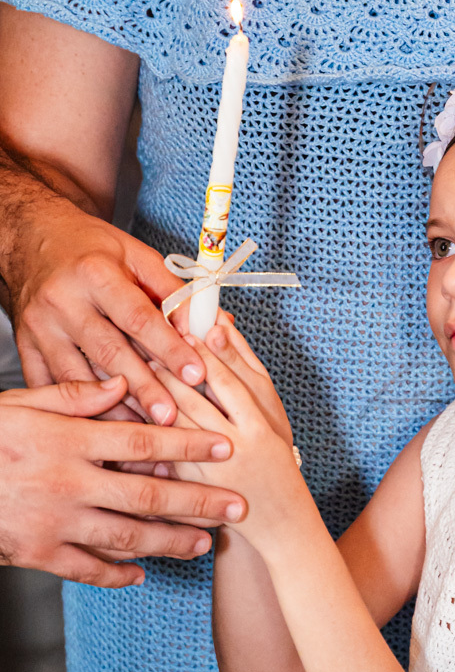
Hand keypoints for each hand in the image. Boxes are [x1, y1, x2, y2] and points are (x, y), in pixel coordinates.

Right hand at [0, 375, 245, 585]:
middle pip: (149, 493)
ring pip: (128, 536)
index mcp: (69, 440)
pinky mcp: (38, 553)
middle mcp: (70, 483)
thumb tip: (121, 383)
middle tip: (238, 507)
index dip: (189, 442)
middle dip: (200, 501)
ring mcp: (56, 522)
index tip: (225, 446)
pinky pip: (86, 568)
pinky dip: (117, 574)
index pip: (143, 439)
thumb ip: (73, 395)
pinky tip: (142, 573)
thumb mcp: (21, 403)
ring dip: (172, 541)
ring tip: (206, 542)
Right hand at [5, 197, 206, 423]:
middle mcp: (63, 301)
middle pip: (108, 352)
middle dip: (143, 388)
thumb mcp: (137, 256)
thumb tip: (210, 325)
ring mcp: (40, 327)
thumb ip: (174, 292)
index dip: (169, 348)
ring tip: (144, 430)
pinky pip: (51, 385)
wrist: (36, 241)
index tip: (196, 374)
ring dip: (112, 407)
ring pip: (78, 376)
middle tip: (171, 418)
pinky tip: (105, 424)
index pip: (138, 317)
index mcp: (95, 274)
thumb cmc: (94, 251)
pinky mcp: (25, 347)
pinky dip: (78, 408)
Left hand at [155, 324, 301, 549]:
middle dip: (169, 369)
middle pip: (195, 401)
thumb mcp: (272, 413)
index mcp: (260, 428)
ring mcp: (210, 470)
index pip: (228, 383)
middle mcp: (235, 449)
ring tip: (137, 366)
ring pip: (174, 424)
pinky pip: (164, 452)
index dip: (204, 354)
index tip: (185, 326)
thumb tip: (221, 324)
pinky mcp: (190, 486)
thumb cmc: (275, 457)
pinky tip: (131, 404)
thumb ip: (247, 369)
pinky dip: (146, 426)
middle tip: (146, 339)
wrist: (279, 521)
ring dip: (153, 394)